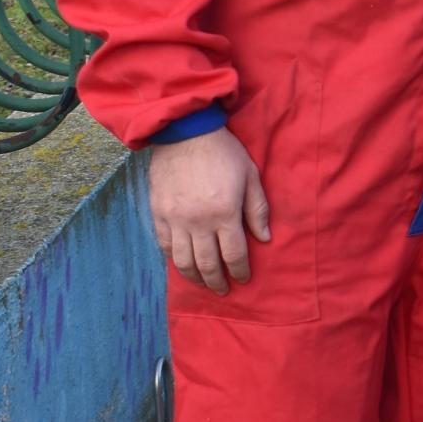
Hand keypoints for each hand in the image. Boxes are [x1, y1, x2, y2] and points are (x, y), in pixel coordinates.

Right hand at [148, 126, 268, 294]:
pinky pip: (164, 245)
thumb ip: (257, 209)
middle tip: (223, 289)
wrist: (185, 132)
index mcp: (224, 213)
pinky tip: (182, 263)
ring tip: (203, 283)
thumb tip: (264, 238)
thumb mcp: (250, 175)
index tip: (243, 278)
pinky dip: (173, 259)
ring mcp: (174, 219)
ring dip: (194, 277)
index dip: (239, 271)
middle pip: (207, 264)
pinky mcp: (158, 213)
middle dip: (217, 281)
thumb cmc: (224, 152)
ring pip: (182, 261)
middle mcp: (198, 222)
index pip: (234, 254)